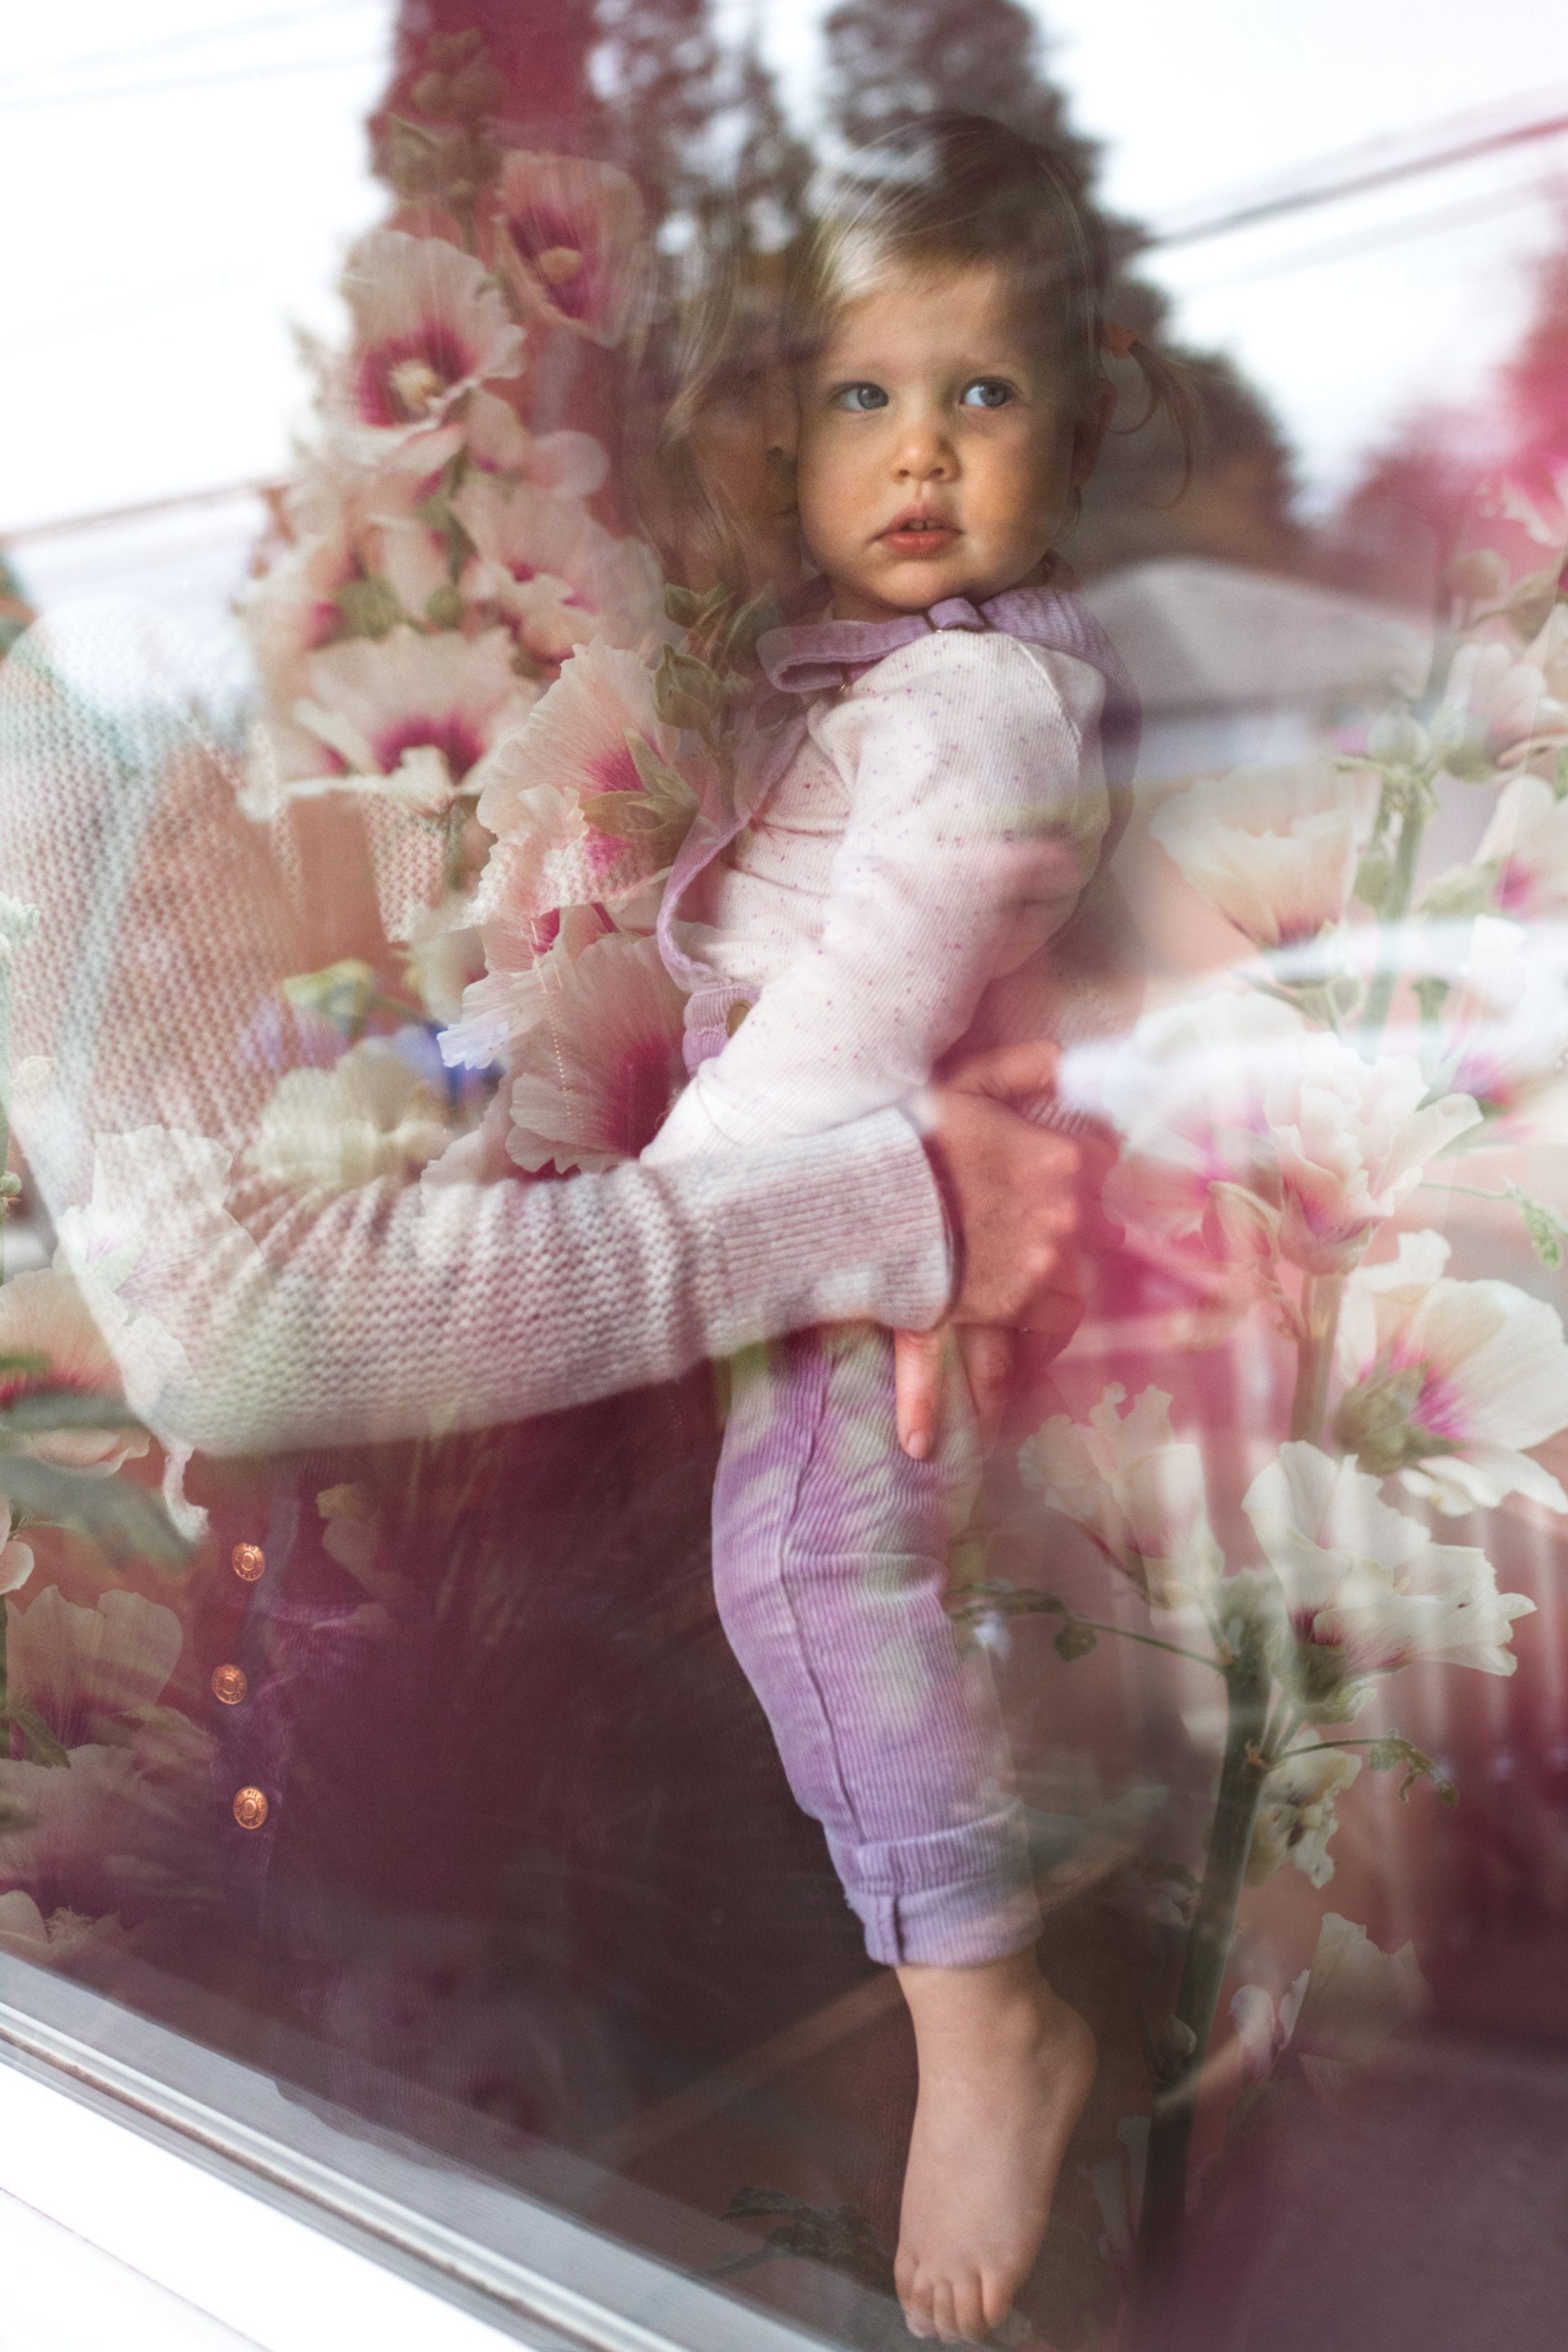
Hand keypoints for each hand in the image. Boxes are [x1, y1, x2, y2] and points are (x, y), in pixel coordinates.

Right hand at [895, 1043, 1087, 1460]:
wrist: (864, 1201)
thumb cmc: (910, 1141)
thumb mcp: (964, 1087)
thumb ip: (1018, 1069)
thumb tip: (1061, 1058)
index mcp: (1061, 1158)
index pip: (1102, 1158)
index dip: (1083, 1163)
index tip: (1070, 1170)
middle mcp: (1064, 1218)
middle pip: (1095, 1234)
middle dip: (1073, 1240)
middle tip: (1040, 1244)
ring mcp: (1037, 1271)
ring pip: (1069, 1296)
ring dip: (1050, 1307)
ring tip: (1023, 1318)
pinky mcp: (1004, 1311)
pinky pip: (1024, 1342)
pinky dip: (1009, 1364)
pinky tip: (973, 1396)